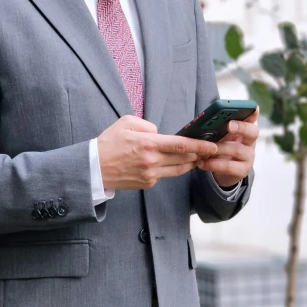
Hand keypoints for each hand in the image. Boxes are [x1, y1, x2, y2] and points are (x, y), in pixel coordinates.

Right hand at [97, 115, 218, 190]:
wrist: (94, 168)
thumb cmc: (109, 143)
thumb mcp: (126, 123)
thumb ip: (147, 125)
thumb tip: (160, 133)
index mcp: (148, 143)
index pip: (181, 145)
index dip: (199, 145)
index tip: (212, 145)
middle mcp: (152, 161)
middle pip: (184, 159)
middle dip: (200, 155)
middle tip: (211, 150)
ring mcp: (150, 174)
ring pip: (178, 169)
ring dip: (189, 163)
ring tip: (197, 157)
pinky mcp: (147, 183)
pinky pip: (165, 175)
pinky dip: (171, 168)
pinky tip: (173, 162)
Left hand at [197, 108, 258, 187]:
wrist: (223, 171)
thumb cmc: (220, 147)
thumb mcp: (219, 135)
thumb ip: (216, 127)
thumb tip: (203, 121)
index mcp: (245, 128)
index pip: (252, 117)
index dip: (253, 112)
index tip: (253, 107)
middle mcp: (250, 141)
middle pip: (252, 132)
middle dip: (240, 127)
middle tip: (228, 125)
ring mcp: (249, 156)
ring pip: (237, 149)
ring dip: (219, 148)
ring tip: (204, 149)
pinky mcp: (243, 170)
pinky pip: (229, 167)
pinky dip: (214, 164)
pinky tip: (202, 163)